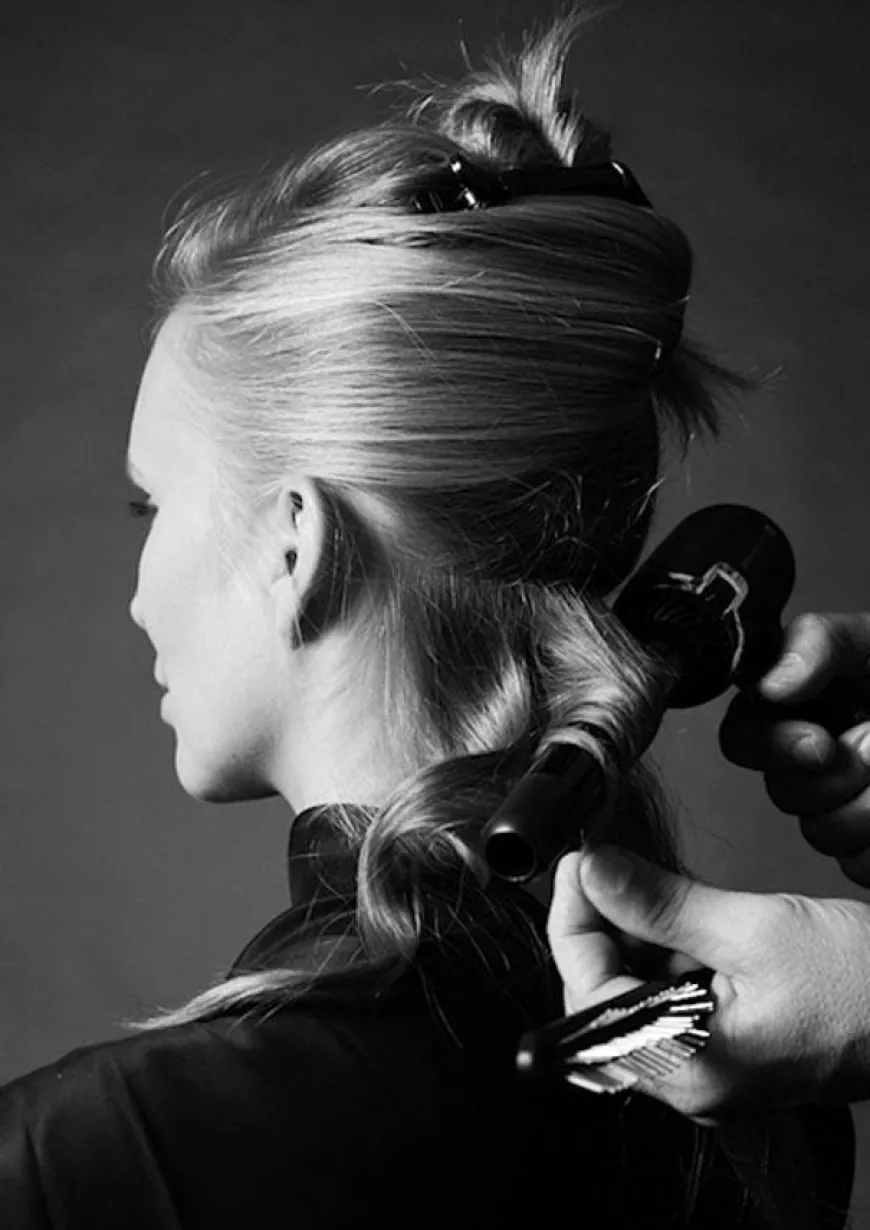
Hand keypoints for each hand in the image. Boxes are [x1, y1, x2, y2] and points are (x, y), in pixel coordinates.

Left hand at [547, 845, 869, 1124]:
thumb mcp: (752, 929)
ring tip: (659, 884)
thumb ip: (662, 903)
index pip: (589, 994)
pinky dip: (672, 944)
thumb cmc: (864, 987)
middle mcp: (692, 1076)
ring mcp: (711, 1060)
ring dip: (638, 929)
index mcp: (690, 1066)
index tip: (579, 864)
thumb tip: (595, 872)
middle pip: (607, 992)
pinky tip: (691, 914)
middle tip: (609, 863)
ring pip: (639, 985)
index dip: (573, 921)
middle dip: (604, 922)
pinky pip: (675, 989)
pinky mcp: (729, 1039)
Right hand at [720, 612, 869, 885]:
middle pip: (783, 792)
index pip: (742, 738)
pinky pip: (861, 866)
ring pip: (823, 833)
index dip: (772, 746)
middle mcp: (812, 761)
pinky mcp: (868, 850)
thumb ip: (819, 644)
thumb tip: (771, 684)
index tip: (819, 744)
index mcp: (800, 706)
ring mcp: (842, 809)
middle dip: (840, 775)